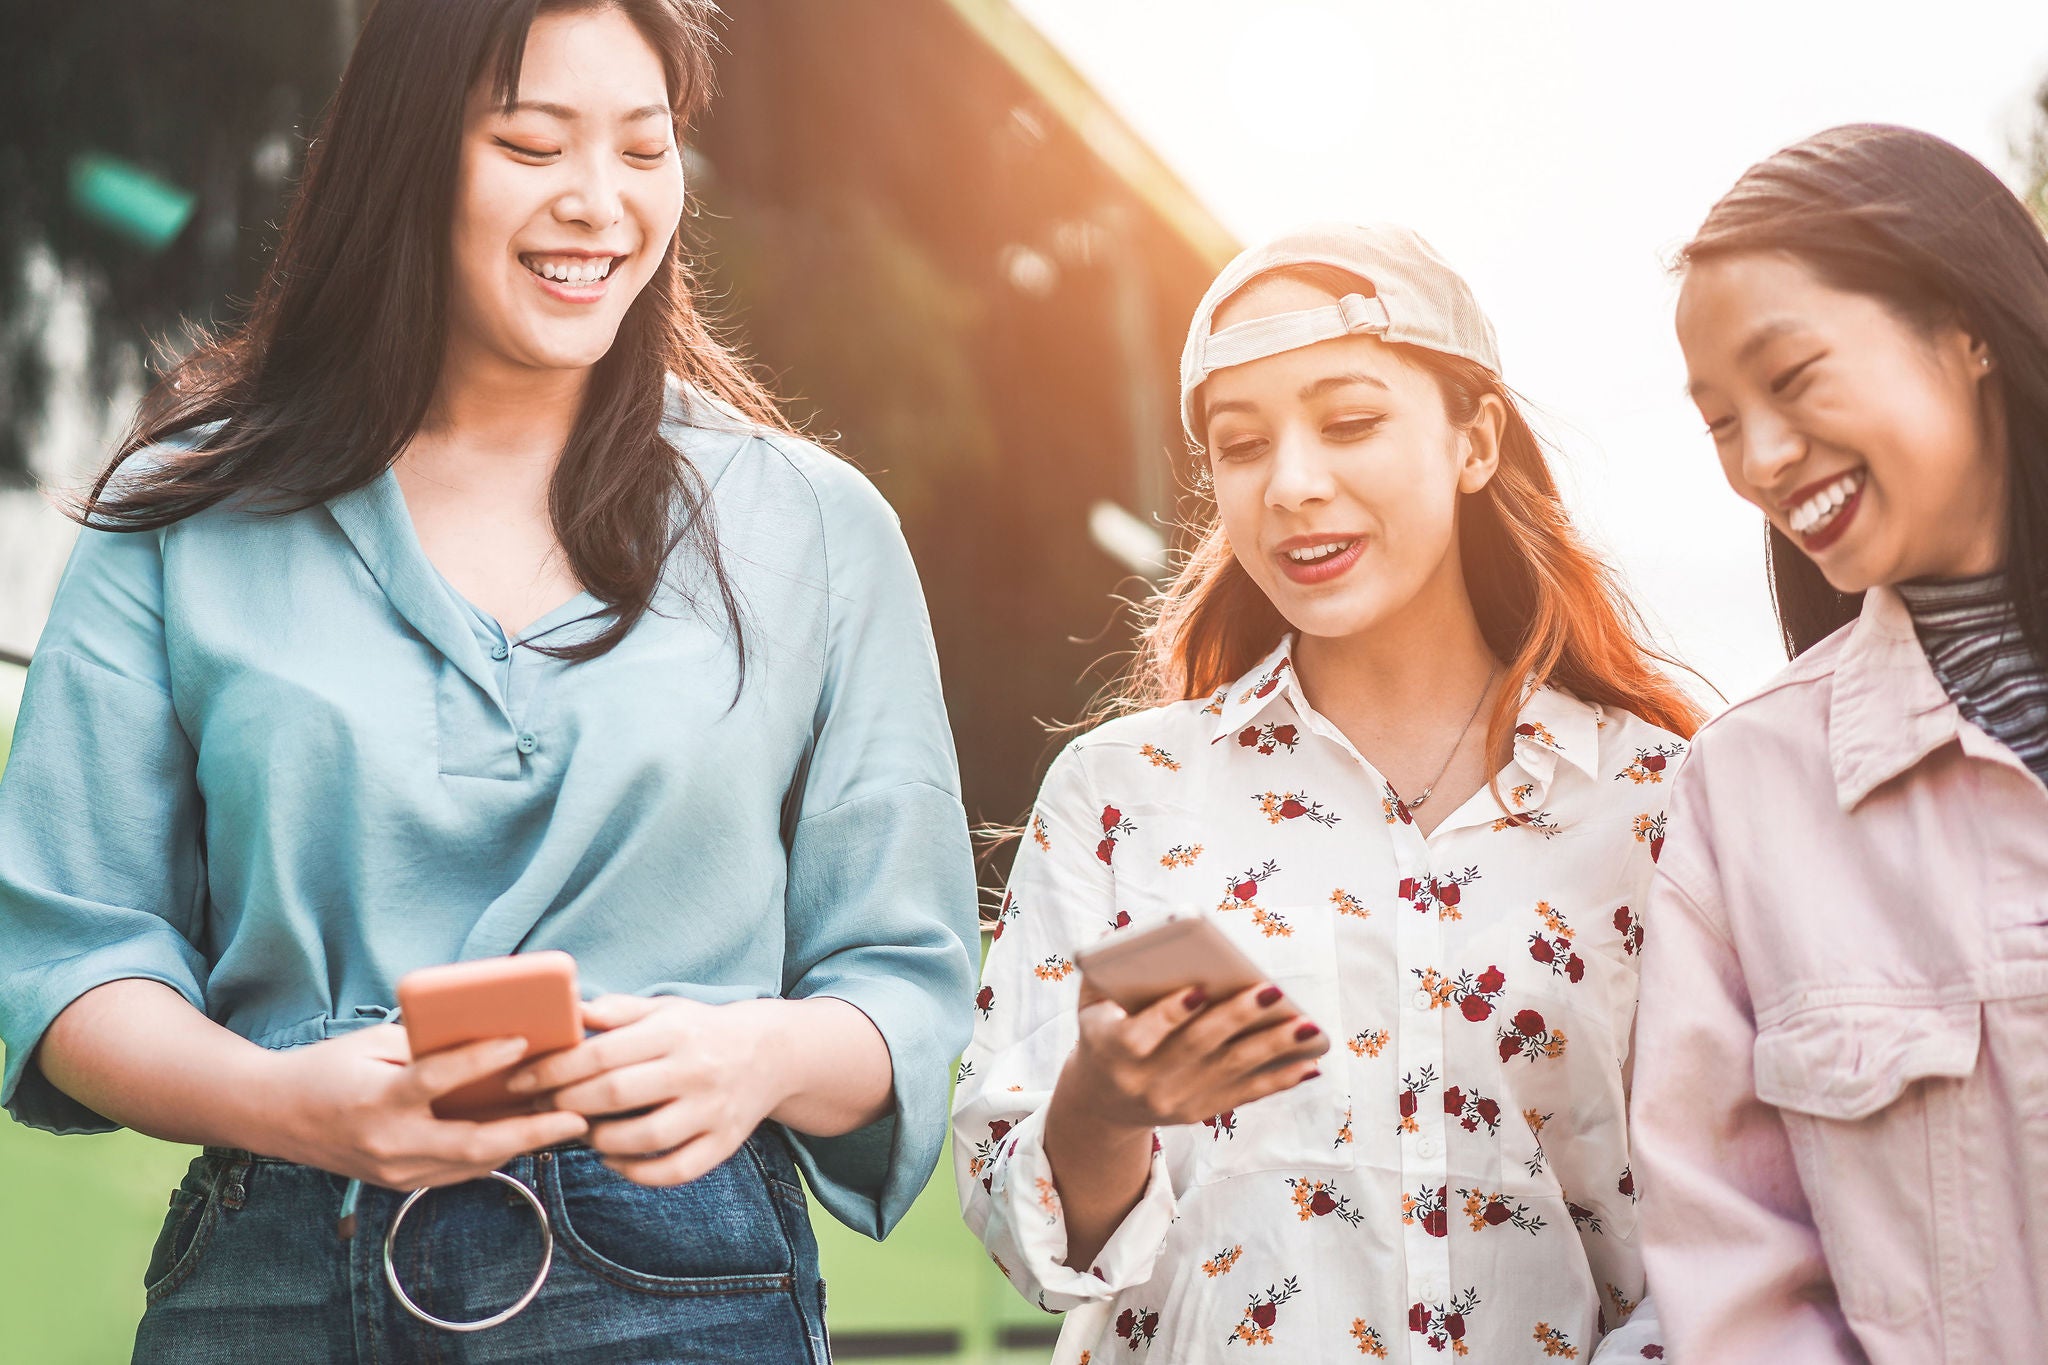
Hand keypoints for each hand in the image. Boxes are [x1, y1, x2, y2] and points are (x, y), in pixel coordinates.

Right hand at [266, 1024, 589, 1188]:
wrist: (274, 1117)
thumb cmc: (328, 1068)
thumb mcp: (372, 1044)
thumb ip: (425, 1043)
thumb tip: (488, 1033)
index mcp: (377, 1100)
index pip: (437, 1079)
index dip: (483, 1059)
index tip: (523, 1039)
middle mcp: (388, 1143)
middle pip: (473, 1143)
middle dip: (532, 1131)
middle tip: (577, 1115)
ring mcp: (394, 1171)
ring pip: (473, 1163)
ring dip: (523, 1145)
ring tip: (566, 1123)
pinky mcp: (399, 1183)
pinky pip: (459, 1171)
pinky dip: (495, 1152)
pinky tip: (525, 1133)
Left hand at [503, 994, 782, 1186]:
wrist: (771, 1054)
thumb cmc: (700, 1031)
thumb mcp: (664, 1010)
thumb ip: (616, 1012)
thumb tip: (567, 1011)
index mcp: (674, 1032)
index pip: (602, 1054)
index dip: (554, 1070)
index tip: (521, 1080)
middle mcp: (695, 1070)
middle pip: (616, 1095)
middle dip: (566, 1104)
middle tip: (540, 1107)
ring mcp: (712, 1110)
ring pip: (644, 1137)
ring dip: (598, 1140)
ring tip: (579, 1131)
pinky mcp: (724, 1143)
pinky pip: (675, 1170)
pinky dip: (637, 1172)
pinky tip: (612, 1159)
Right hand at [1059, 980, 1327, 1134]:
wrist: (1104, 1098)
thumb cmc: (1105, 1028)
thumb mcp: (1090, 1001)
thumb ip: (1103, 970)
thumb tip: (1118, 937)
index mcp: (1109, 1048)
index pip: (1139, 1035)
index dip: (1169, 1013)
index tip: (1199, 988)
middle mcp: (1142, 1081)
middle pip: (1196, 1047)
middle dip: (1237, 1017)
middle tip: (1272, 990)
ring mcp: (1173, 1101)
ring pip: (1230, 1071)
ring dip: (1272, 1048)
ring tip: (1307, 1025)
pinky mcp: (1199, 1112)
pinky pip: (1245, 1094)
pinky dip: (1279, 1079)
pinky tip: (1308, 1061)